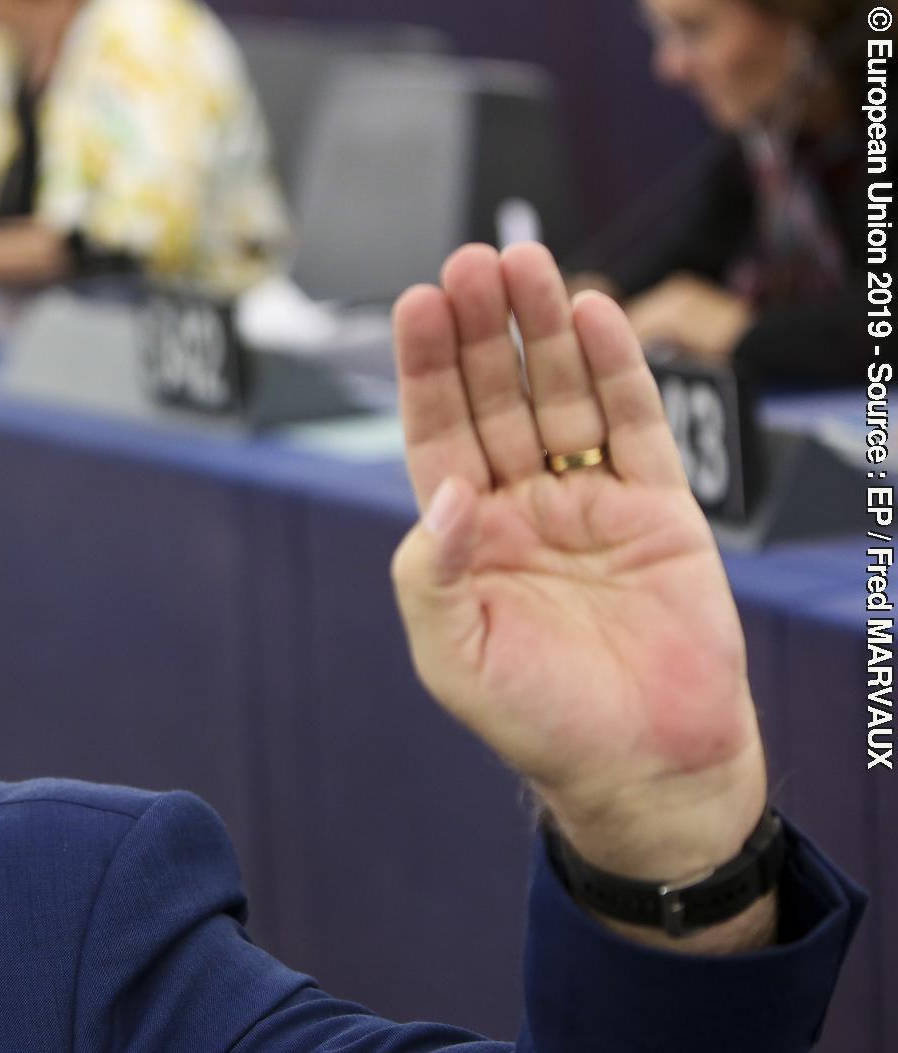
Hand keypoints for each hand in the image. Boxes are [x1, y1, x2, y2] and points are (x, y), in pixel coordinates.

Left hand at [390, 243, 765, 891]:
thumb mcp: (454, 654)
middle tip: (474, 261)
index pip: (436, 433)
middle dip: (481, 332)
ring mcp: (590, 503)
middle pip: (496, 397)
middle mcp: (521, 508)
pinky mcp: (659, 509)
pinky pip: (635, 427)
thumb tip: (449, 492)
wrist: (643, 767)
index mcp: (463, 538)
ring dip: (544, 331)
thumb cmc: (537, 721)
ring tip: (528, 263)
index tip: (417, 303)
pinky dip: (617, 370)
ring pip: (561, 397)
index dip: (426, 370)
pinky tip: (595, 314)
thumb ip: (434, 572)